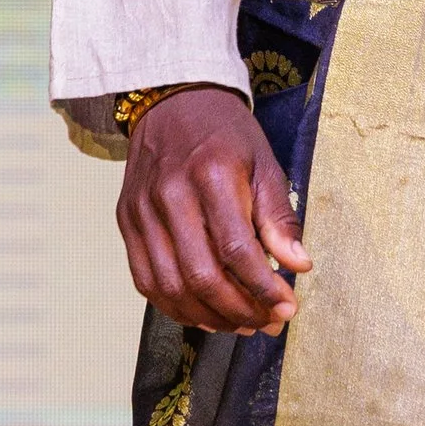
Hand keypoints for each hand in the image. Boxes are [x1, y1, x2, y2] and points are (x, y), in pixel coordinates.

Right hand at [117, 86, 311, 333]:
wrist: (172, 101)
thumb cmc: (225, 134)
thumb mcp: (265, 163)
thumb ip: (279, 217)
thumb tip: (298, 265)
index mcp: (212, 175)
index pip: (237, 249)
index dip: (263, 288)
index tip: (287, 306)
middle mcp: (170, 194)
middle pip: (201, 275)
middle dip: (239, 309)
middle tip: (267, 322)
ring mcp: (142, 210)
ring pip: (170, 286)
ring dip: (208, 317)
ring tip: (240, 324)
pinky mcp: (126, 220)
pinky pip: (145, 280)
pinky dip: (174, 306)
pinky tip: (204, 313)